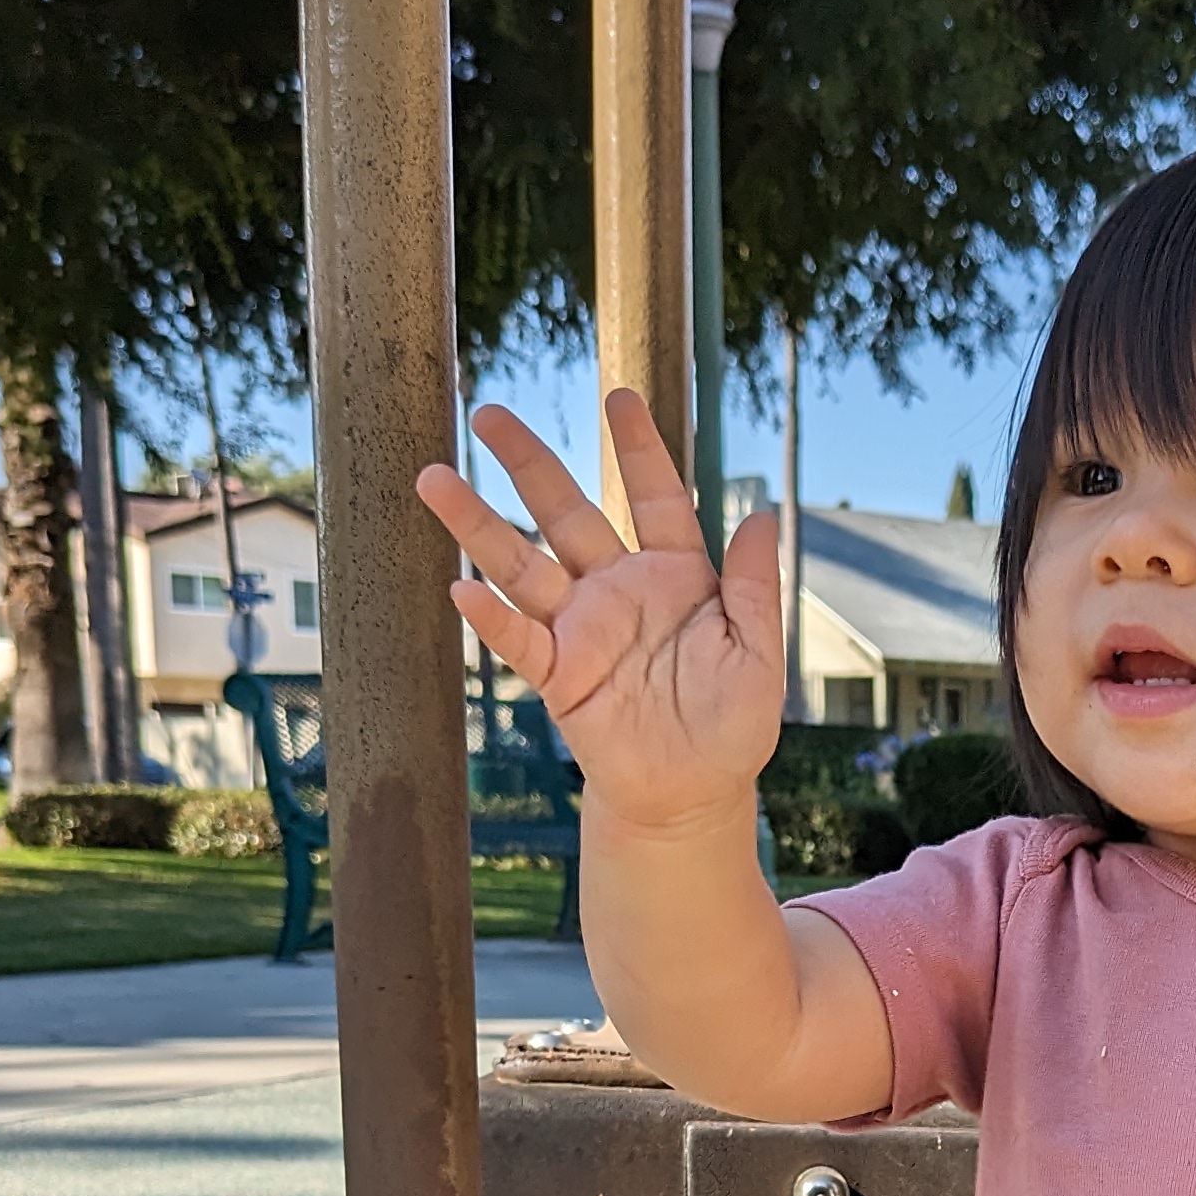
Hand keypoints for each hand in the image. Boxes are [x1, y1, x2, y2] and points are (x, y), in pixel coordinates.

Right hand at [414, 392, 784, 835]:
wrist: (695, 796)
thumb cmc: (732, 726)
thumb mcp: (759, 654)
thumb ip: (755, 587)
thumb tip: (761, 515)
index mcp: (676, 575)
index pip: (656, 496)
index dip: (639, 449)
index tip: (619, 398)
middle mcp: (620, 590)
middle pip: (567, 513)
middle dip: (529, 463)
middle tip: (490, 413)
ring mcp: (583, 630)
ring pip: (523, 565)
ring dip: (479, 526)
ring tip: (434, 476)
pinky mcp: (559, 677)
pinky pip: (520, 641)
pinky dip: (492, 618)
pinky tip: (464, 589)